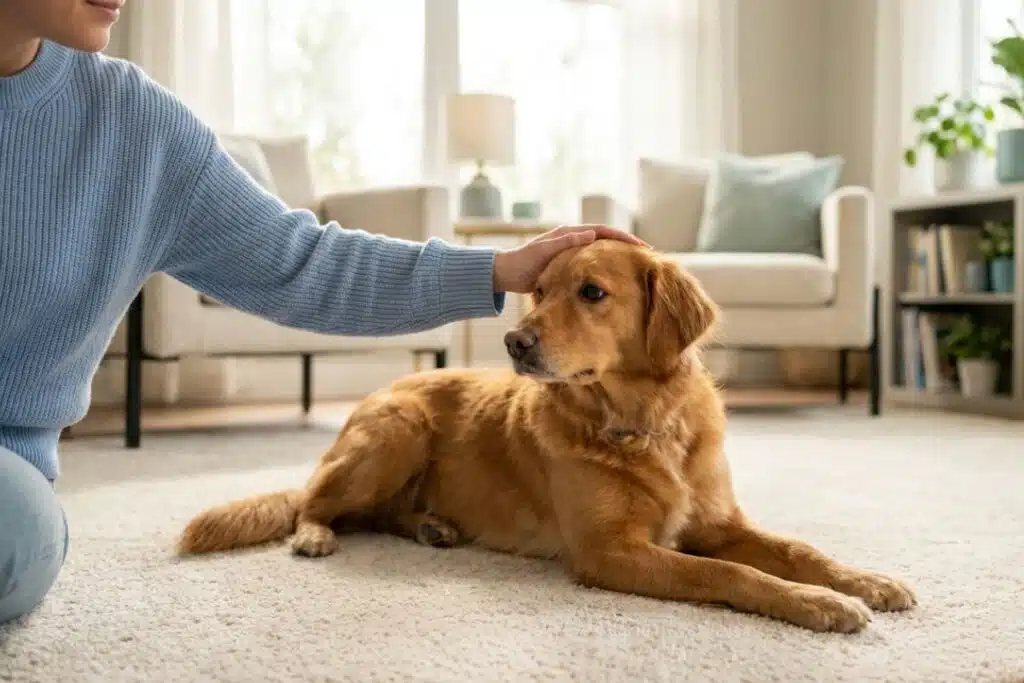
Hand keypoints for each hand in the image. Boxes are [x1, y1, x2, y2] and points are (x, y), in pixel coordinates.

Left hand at [492, 224, 647, 293]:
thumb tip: (590, 233)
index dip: (623, 238)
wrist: (505, 274)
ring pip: (601, 255)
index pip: (603, 231)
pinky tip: (615, 282)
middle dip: (626, 248)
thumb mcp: (544, 252)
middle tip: (646, 258)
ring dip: (617, 260)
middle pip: (606, 241)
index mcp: (569, 232)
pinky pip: (592, 267)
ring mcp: (572, 252)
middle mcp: (573, 239)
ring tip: (636, 270)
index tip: (640, 247)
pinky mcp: (568, 267)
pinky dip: (605, 272)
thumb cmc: (522, 262)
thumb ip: (566, 242)